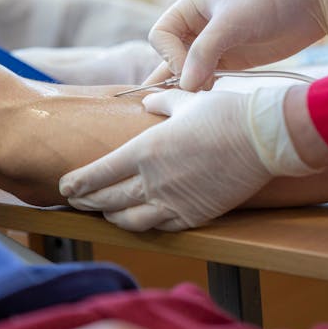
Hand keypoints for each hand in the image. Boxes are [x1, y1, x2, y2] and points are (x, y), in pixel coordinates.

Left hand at [59, 86, 317, 230]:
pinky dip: (142, 226)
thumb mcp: (188, 100)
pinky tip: (138, 221)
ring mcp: (172, 202)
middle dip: (86, 201)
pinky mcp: (193, 216)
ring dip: (111, 217)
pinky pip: (158, 228)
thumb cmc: (225, 113)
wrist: (263, 138)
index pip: (98, 173)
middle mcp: (152, 180)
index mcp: (145, 150)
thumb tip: (150, 101)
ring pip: (128, 220)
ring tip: (104, 212)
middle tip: (75, 202)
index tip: (64, 188)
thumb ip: (162, 102)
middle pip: (107, 199)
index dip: (77, 183)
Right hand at [146, 0, 327, 90]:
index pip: (161, 36)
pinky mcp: (228, 62)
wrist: (309, 6)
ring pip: (185, 70)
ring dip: (187, 85)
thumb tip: (184, 85)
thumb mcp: (234, 21)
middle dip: (177, 74)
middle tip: (192, 91)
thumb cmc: (269, 1)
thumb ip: (205, 52)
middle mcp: (196, 26)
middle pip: (169, 55)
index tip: (189, 69)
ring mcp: (211, 45)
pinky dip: (202, 89)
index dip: (170, 55)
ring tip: (192, 102)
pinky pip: (205, 78)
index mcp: (190, 7)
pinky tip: (205, 100)